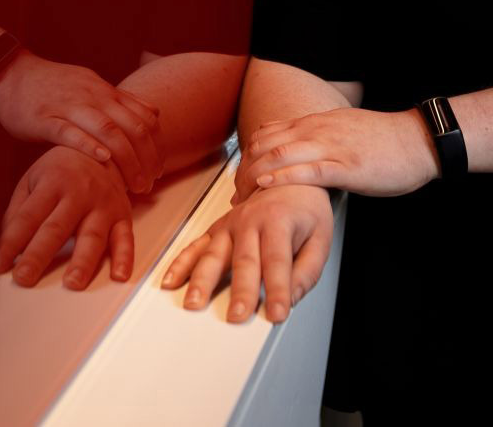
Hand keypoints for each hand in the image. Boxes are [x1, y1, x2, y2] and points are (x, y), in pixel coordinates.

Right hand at [0, 51, 163, 193]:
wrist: (11, 74)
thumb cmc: (52, 85)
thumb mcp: (91, 86)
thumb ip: (121, 101)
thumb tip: (153, 113)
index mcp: (105, 91)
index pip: (143, 118)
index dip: (156, 145)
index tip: (160, 168)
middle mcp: (93, 97)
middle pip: (131, 126)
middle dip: (146, 158)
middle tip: (151, 183)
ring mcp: (69, 106)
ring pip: (107, 130)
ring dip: (126, 158)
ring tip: (134, 183)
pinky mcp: (45, 118)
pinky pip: (70, 132)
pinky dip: (88, 145)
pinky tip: (102, 159)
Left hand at [0, 146, 136, 289]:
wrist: (105, 145)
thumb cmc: (63, 169)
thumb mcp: (34, 179)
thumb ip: (19, 211)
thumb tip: (6, 246)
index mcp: (52, 182)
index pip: (27, 218)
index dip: (11, 243)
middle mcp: (79, 193)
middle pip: (56, 228)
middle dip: (38, 255)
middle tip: (24, 278)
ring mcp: (103, 205)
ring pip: (92, 236)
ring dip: (83, 261)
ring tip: (73, 283)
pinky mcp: (123, 215)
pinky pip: (125, 239)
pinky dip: (124, 258)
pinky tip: (119, 275)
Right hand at [161, 185, 333, 322]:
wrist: (287, 176)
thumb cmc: (304, 208)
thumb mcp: (321, 237)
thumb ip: (307, 271)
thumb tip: (292, 298)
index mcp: (279, 221)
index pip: (278, 261)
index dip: (277, 289)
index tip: (277, 313)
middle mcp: (250, 220)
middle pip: (244, 260)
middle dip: (240, 290)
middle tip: (237, 316)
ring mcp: (229, 225)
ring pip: (213, 254)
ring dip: (201, 280)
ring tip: (194, 302)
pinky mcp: (217, 230)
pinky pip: (195, 247)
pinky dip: (180, 264)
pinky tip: (171, 281)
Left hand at [234, 107, 437, 200]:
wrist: (419, 141)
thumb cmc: (386, 141)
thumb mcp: (345, 130)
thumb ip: (321, 137)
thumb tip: (301, 151)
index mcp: (317, 122)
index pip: (269, 133)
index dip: (248, 155)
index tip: (240, 177)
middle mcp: (318, 130)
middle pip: (266, 144)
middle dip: (244, 169)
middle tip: (234, 193)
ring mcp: (331, 146)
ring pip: (280, 154)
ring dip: (255, 175)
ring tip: (242, 196)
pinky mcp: (346, 166)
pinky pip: (307, 169)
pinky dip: (282, 176)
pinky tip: (267, 186)